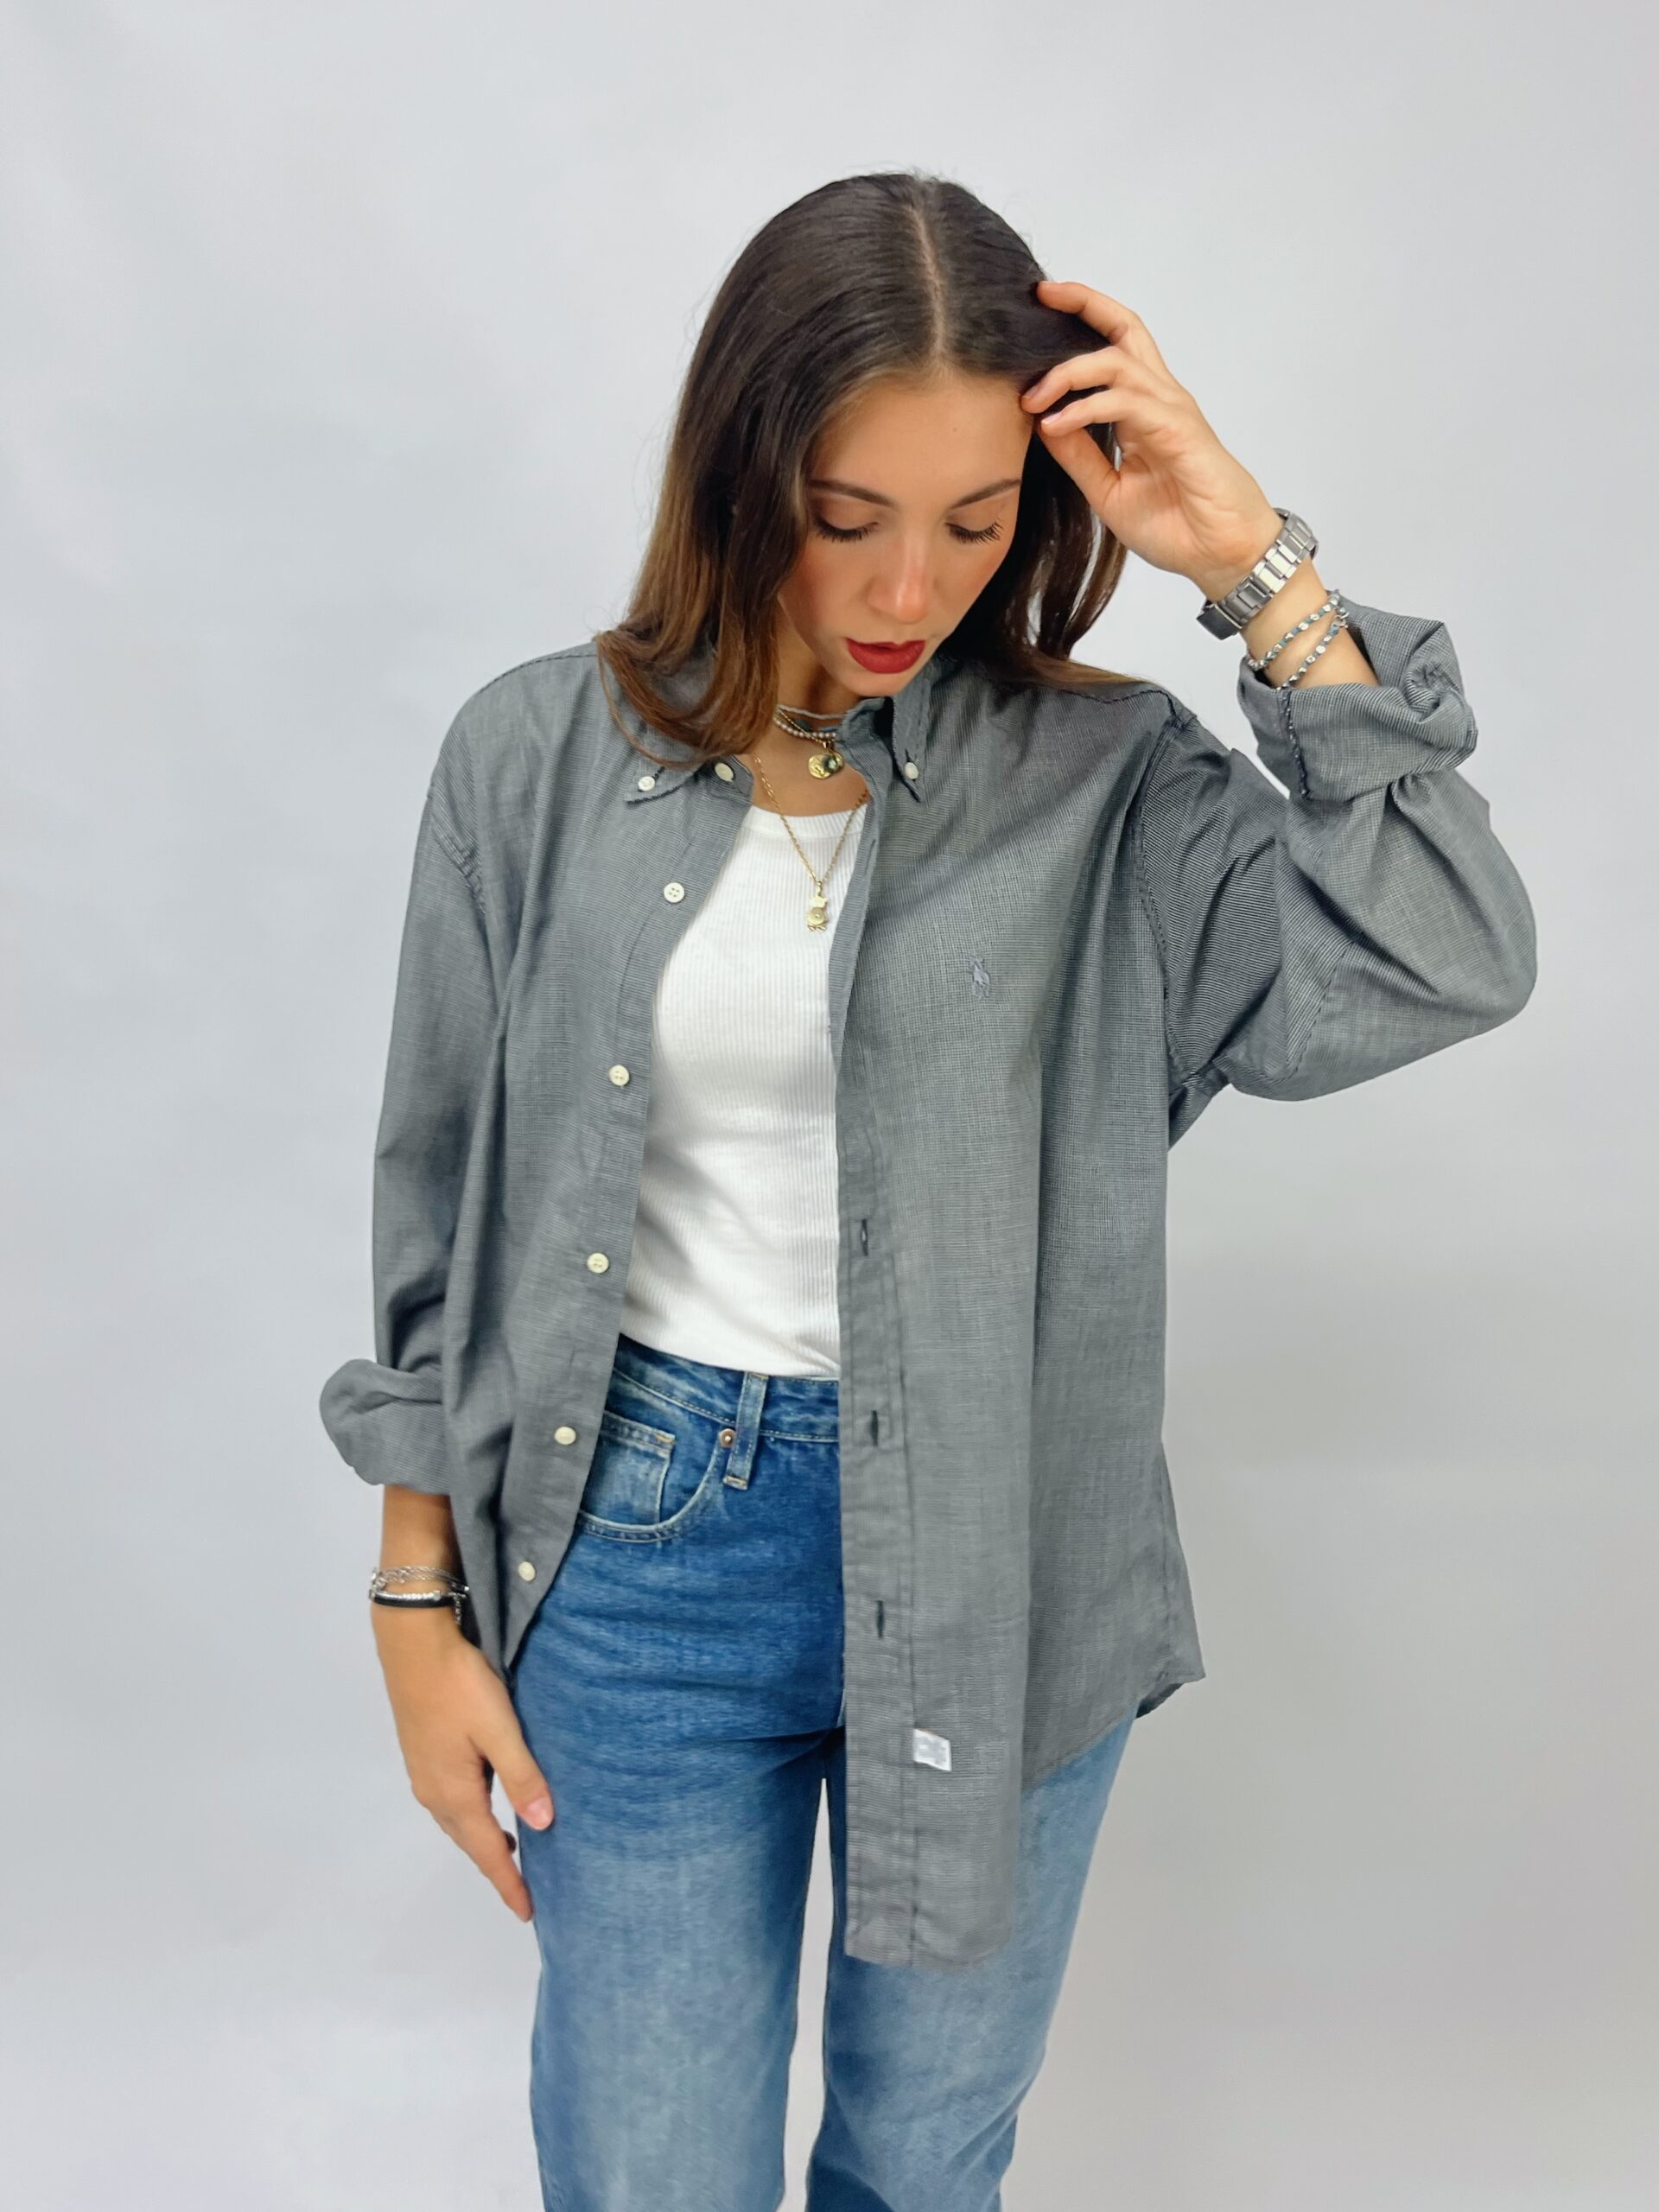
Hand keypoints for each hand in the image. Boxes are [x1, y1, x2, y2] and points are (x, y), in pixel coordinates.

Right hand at [375, 1612, 553, 1921]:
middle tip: (524, 1888)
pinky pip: (450, 1800)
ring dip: (482, 1840)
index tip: (528, 1912)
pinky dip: (471, 1815)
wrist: (413, 1644)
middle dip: (496, 1866)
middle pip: (469, 1842)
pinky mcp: (423, 1752)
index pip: (488, 1852)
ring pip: (458, 1821)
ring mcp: (424, 1772)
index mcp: (454, 1793)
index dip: (508, 1883)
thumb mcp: (499, 1729)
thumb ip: (522, 1776)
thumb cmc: (460, 1684)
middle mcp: (434, 1791)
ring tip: (512, 1851)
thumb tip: (543, 1825)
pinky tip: (487, 1803)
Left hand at [1022, 279, 1281, 598]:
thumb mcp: (1109, 490)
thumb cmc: (1177, 526)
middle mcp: (1159, 399)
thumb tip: (1040, 423)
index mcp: (1144, 409)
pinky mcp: (1178, 431)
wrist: (1222, 556)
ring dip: (1068, 373)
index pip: (1113, 347)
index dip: (1081, 320)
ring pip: (1117, 362)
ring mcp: (1171, 411)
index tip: (1040, 308)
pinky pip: (1126, 404)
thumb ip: (1078, 456)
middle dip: (1083, 304)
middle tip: (1039, 297)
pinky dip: (1086, 408)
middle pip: (1124, 329)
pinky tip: (1056, 424)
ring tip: (1032, 399)